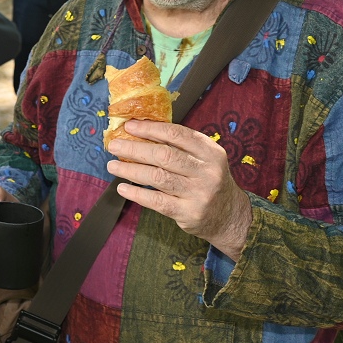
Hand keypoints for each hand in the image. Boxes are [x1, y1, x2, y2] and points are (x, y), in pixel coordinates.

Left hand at [107, 120, 252, 260]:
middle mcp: (207, 171)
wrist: (229, 216)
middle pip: (164, 155)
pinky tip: (123, 188)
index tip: (129, 126)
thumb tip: (139, 132)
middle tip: (114, 146)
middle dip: (134, 149)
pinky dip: (136, 193)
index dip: (150, 129)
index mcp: (210, 152)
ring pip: (157, 177)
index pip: (177, 134)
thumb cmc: (208, 180)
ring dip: (130, 170)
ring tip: (112, 166)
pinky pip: (157, 201)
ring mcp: (198, 193)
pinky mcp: (188, 213)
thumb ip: (179, 146)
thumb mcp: (204, 159)